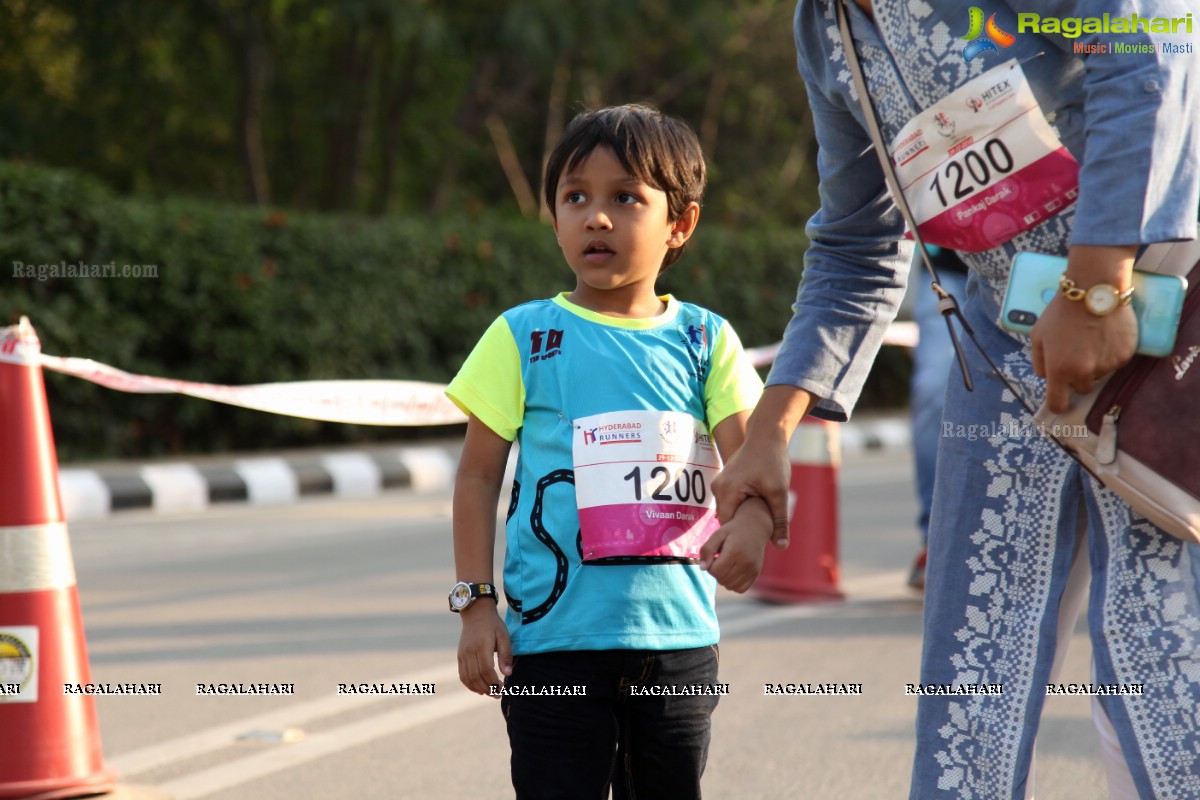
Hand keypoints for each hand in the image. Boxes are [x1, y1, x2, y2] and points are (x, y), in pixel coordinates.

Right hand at [456, 603, 511, 696]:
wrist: (475, 613)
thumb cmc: (493, 624)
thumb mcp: (504, 636)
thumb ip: (506, 655)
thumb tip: (508, 674)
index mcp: (481, 646)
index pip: (486, 670)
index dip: (494, 682)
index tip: (503, 688)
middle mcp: (469, 651)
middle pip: (476, 676)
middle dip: (488, 689)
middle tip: (498, 695)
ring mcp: (462, 654)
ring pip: (468, 678)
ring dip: (479, 689)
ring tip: (490, 693)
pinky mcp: (460, 656)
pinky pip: (462, 675)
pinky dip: (469, 685)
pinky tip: (479, 690)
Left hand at [700, 498, 772, 592]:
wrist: (755, 528)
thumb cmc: (732, 531)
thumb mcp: (717, 534)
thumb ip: (707, 549)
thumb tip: (702, 568)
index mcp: (734, 551)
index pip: (715, 571)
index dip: (710, 565)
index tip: (714, 556)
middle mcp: (745, 563)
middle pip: (721, 579)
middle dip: (716, 571)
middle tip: (721, 559)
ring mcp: (752, 570)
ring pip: (730, 586)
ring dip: (724, 578)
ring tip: (727, 565)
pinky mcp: (756, 574)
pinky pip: (740, 589)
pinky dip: (734, 584)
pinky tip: (734, 571)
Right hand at [713, 433, 791, 549]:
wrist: (767, 434)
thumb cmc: (772, 460)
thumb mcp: (779, 492)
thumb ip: (779, 520)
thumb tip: (781, 547)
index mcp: (726, 491)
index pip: (727, 526)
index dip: (740, 537)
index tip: (756, 543)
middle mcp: (717, 488)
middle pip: (727, 520)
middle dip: (742, 528)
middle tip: (761, 536)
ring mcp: (719, 484)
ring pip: (730, 511)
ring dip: (742, 517)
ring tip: (759, 523)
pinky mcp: (725, 482)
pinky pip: (731, 502)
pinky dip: (742, 508)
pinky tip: (756, 510)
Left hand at [1031, 246, 1138, 412]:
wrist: (1094, 290)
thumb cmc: (1060, 312)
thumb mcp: (1037, 336)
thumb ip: (1039, 362)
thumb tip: (1046, 377)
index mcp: (1059, 370)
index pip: (1058, 403)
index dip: (1058, 403)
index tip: (1060, 399)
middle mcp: (1084, 372)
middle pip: (1082, 389)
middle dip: (1078, 377)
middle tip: (1077, 355)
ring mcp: (1107, 365)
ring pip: (1100, 375)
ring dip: (1095, 364)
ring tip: (1091, 340)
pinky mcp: (1125, 355)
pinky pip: (1116, 362)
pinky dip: (1111, 353)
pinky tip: (1105, 335)